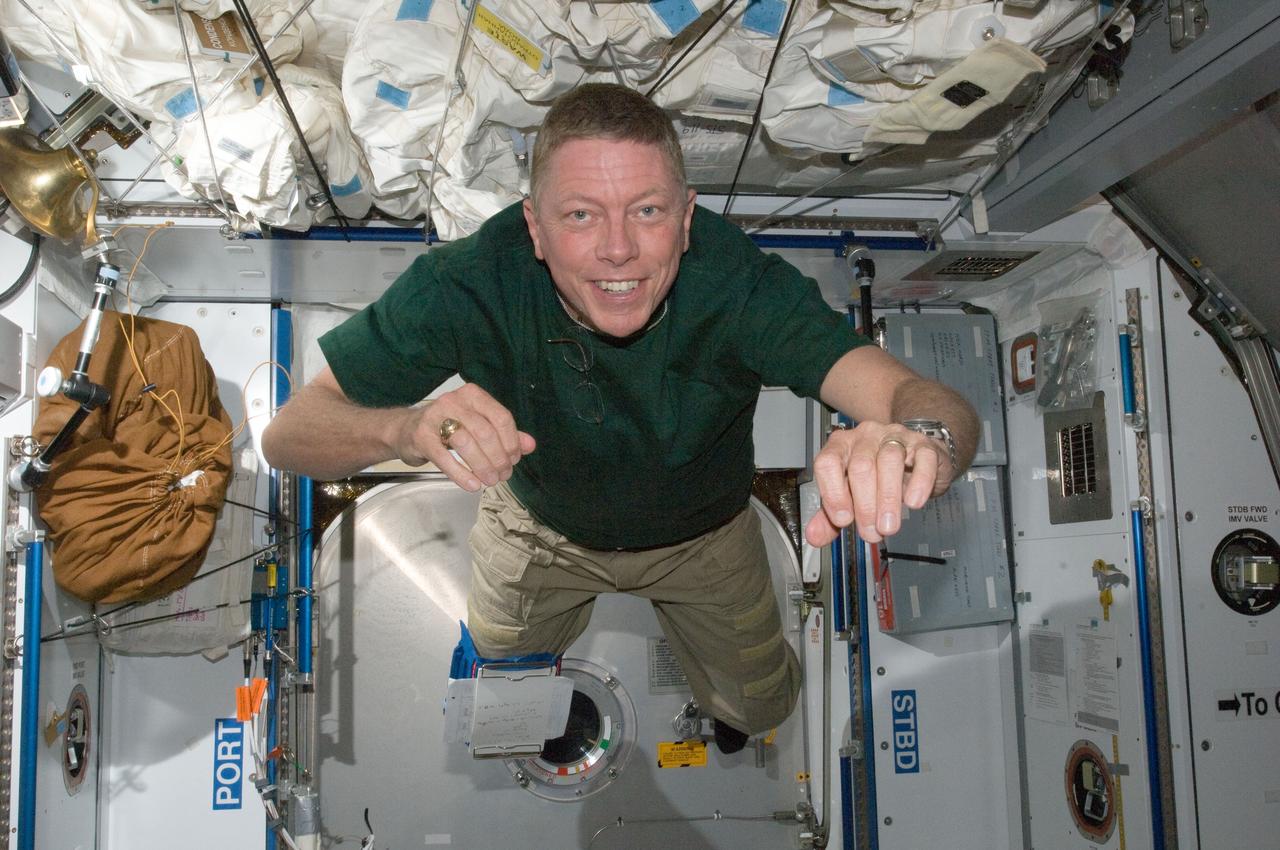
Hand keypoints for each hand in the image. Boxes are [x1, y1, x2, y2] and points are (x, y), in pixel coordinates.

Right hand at [393, 383, 535, 490]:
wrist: (407, 430)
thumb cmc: (448, 427)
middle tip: (502, 475)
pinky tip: (472, 485)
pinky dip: (461, 474)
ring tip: (490, 481)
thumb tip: (530, 445)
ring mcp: (435, 417)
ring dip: (483, 467)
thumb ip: (505, 433)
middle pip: (485, 432)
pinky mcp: (421, 437)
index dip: (511, 442)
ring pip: (467, 443)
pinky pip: (445, 458)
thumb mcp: (478, 425)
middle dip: (498, 458)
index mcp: (473, 395)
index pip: (501, 417)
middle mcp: (454, 401)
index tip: (514, 460)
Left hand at [804, 422, 952, 547]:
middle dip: (864, 505)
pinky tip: (913, 502)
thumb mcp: (849, 495)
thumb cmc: (875, 476)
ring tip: (888, 526)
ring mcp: (894, 436)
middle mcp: (865, 436)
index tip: (843, 520)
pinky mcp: (923, 444)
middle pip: (860, 466)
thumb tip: (814, 537)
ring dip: (888, 498)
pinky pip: (923, 459)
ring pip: (889, 460)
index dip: (833, 493)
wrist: (914, 459)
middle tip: (871, 533)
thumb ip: (830, 516)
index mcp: (840, 446)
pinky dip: (919, 482)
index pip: (828, 462)